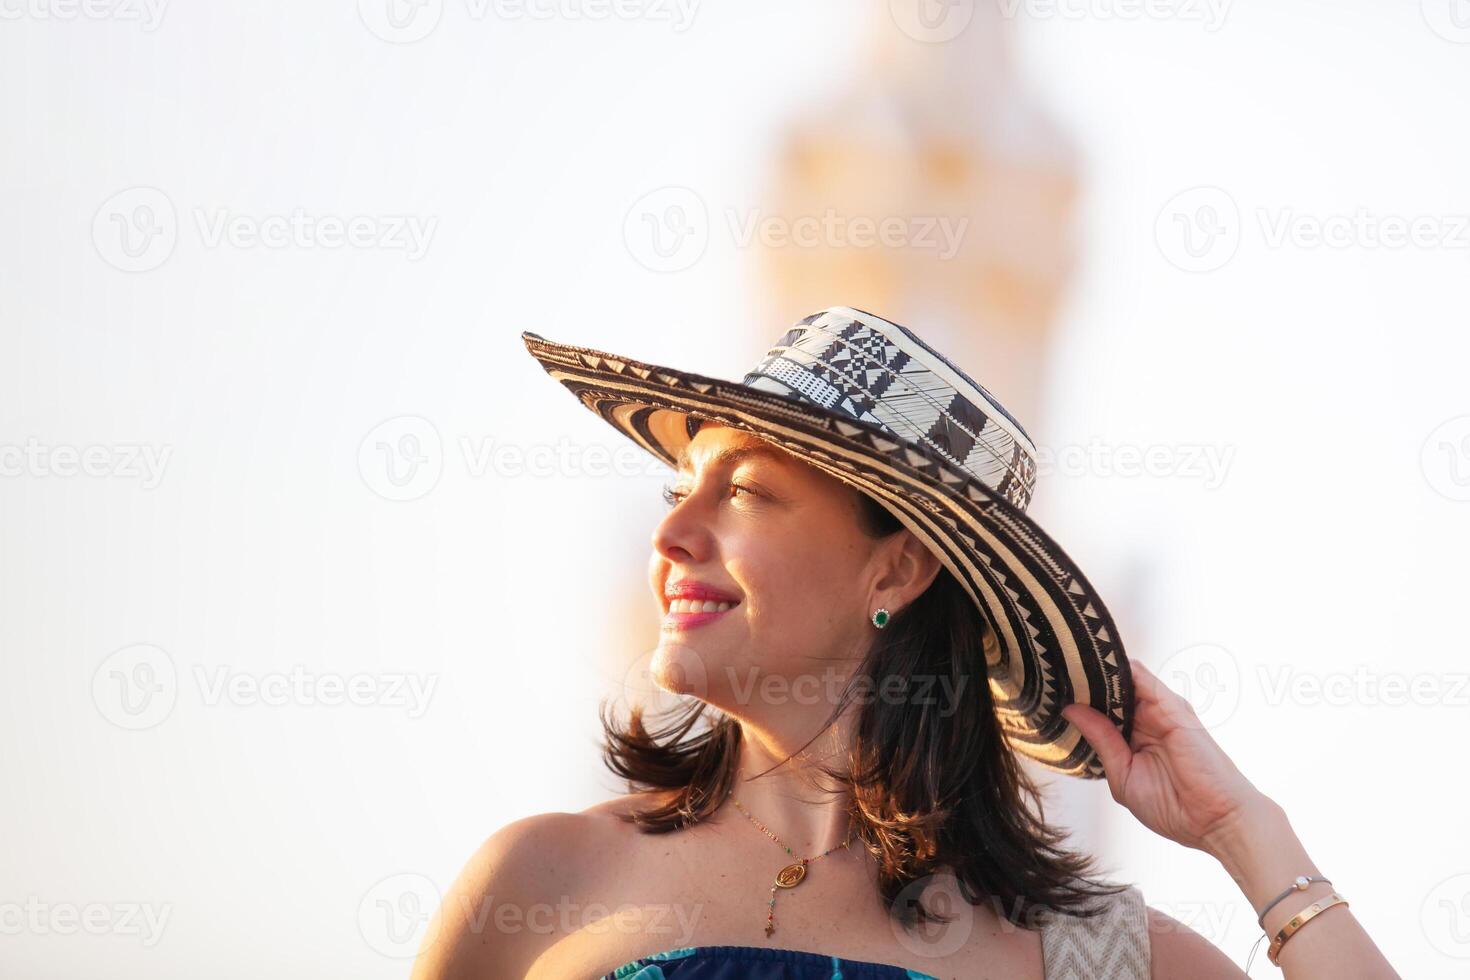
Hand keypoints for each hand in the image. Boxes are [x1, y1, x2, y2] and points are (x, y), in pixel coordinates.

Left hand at [1061, 660, 1270, 854]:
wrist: (1217, 821)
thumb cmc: (1174, 808)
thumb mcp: (1124, 775)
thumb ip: (1101, 740)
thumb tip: (1071, 710)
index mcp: (1134, 738)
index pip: (1101, 709)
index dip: (1078, 698)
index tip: (1048, 686)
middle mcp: (1147, 720)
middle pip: (1109, 690)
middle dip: (1082, 679)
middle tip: (1049, 665)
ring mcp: (1160, 710)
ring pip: (1122, 679)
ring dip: (1096, 670)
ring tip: (1062, 658)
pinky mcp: (1172, 706)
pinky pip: (1141, 679)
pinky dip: (1117, 670)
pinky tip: (1090, 664)